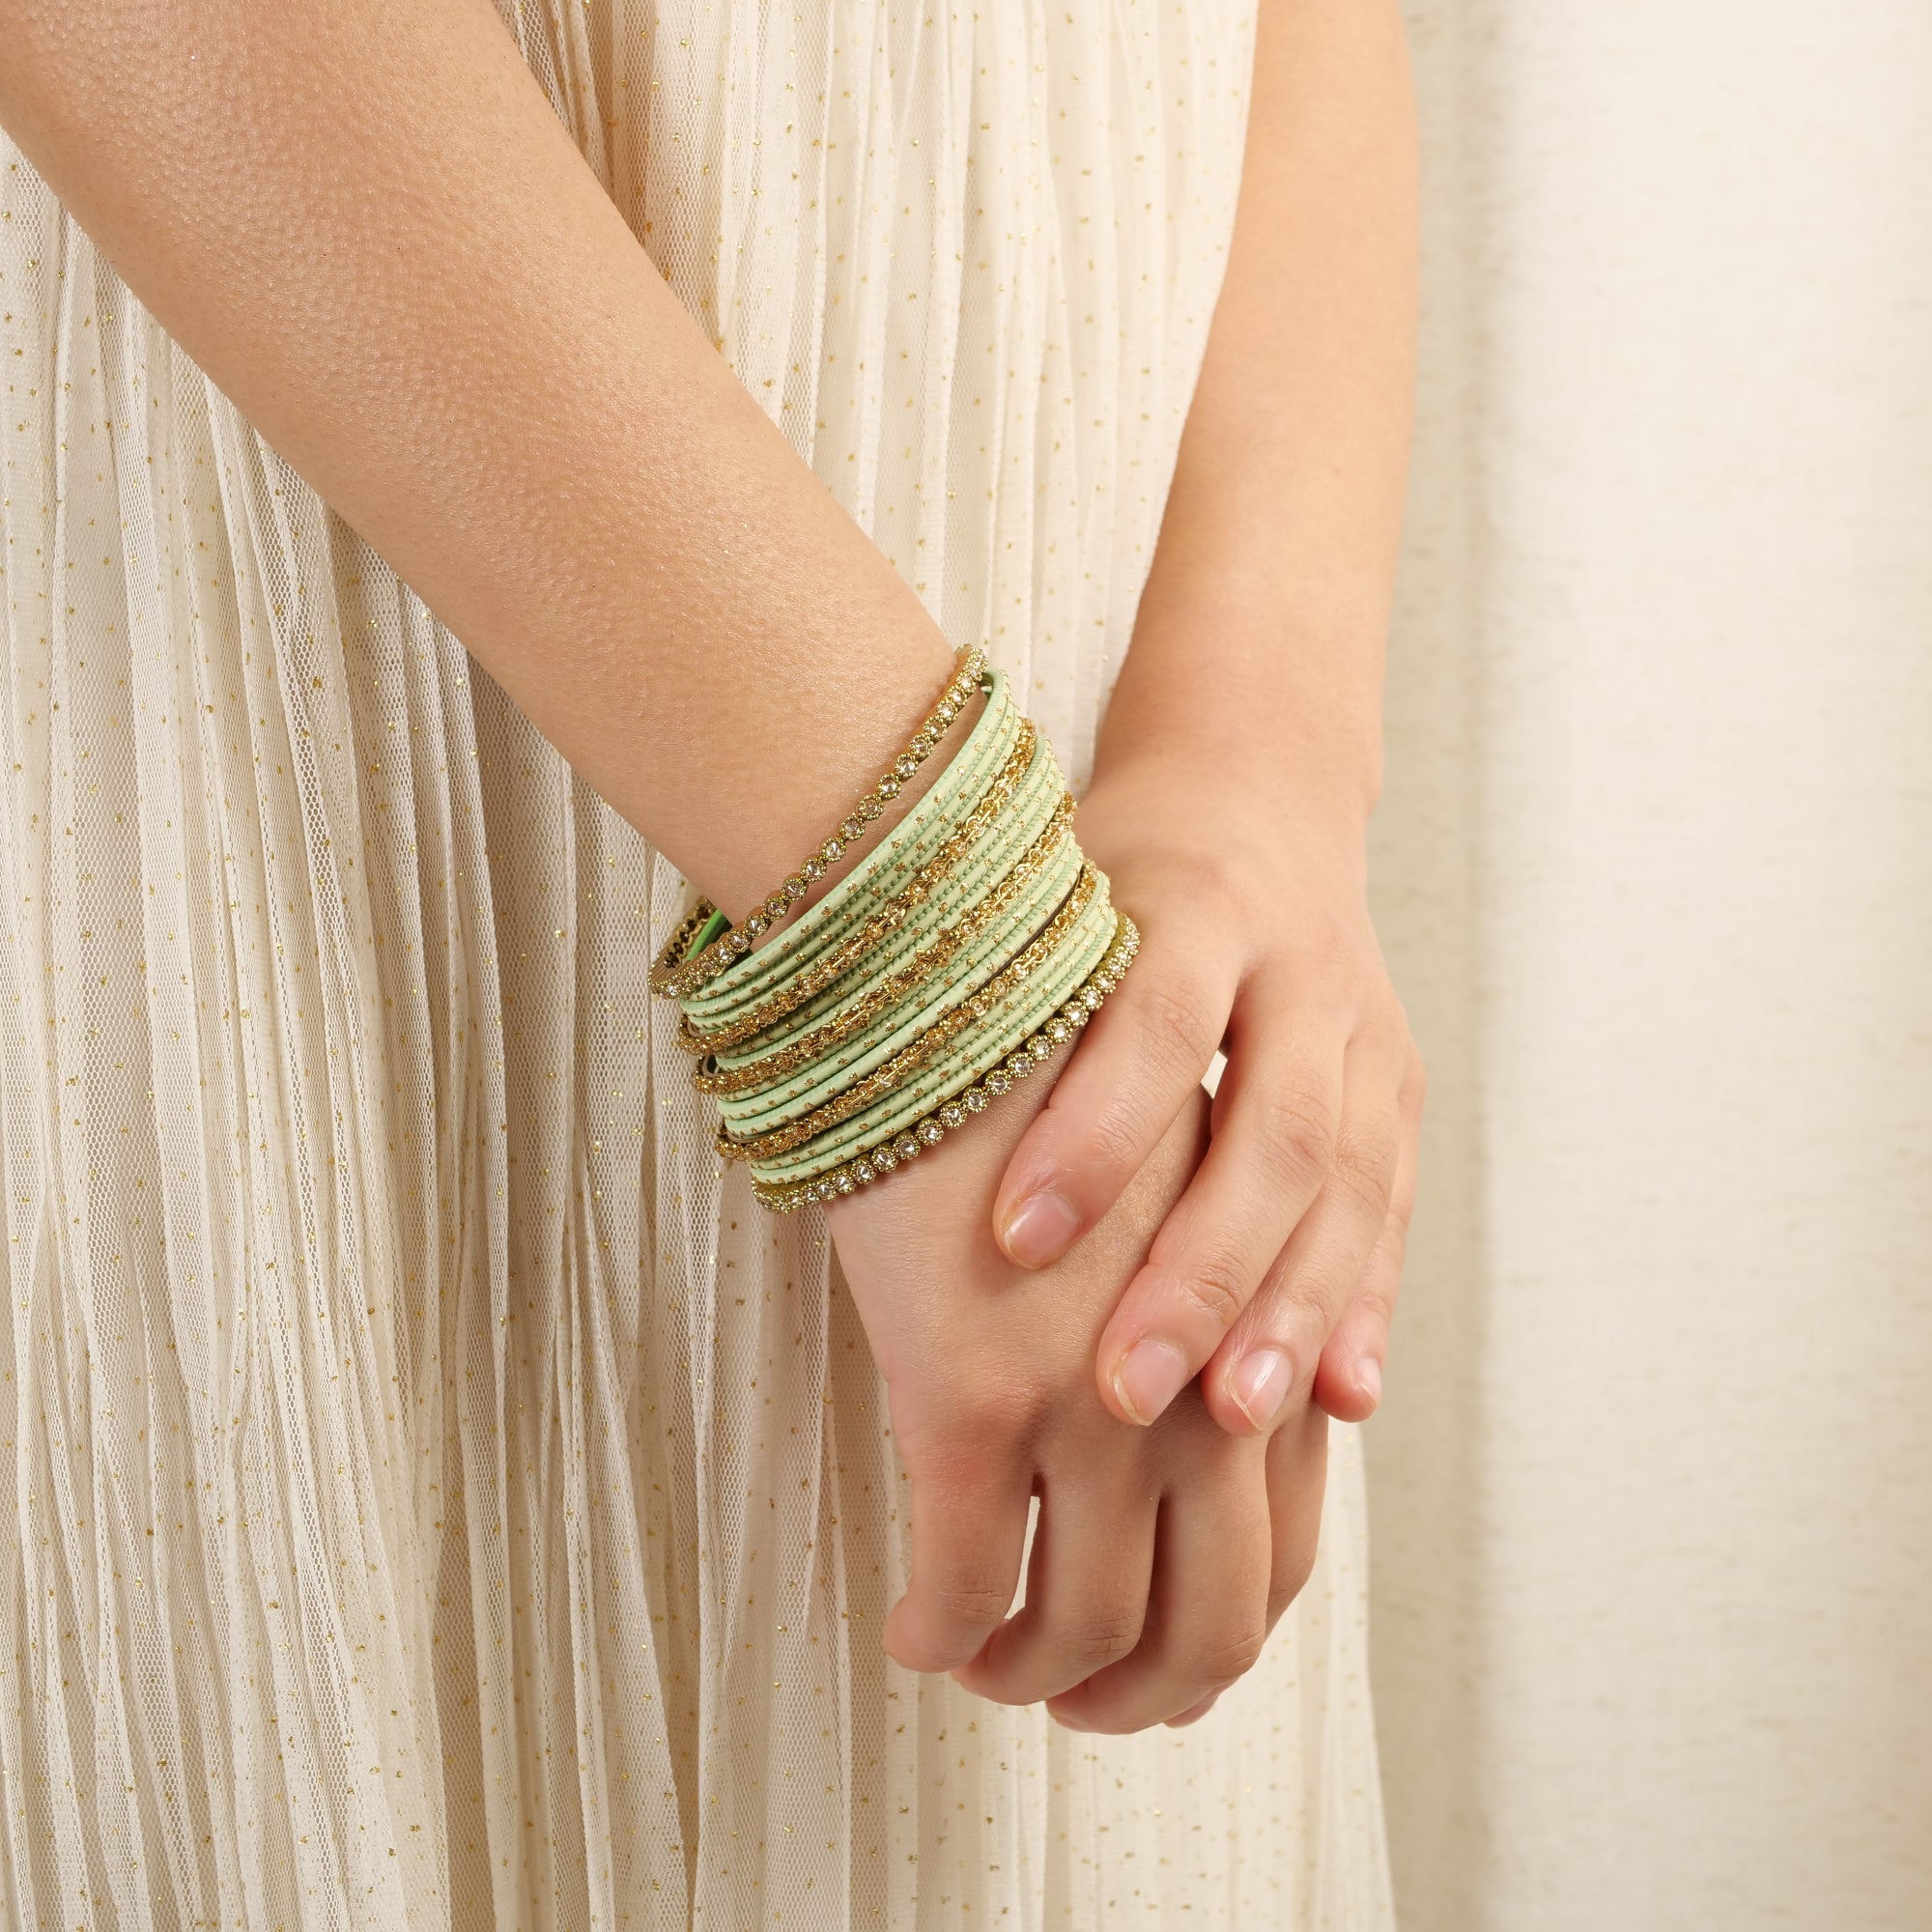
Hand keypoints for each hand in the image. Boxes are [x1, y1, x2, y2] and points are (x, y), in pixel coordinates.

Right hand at [826, 1056, 1326, 1731]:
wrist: (963, 991)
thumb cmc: (1054, 1091)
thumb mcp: (1179, 1204)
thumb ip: (1213, 1318)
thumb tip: (1255, 1424)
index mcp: (1258, 1345)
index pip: (1284, 1558)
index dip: (1217, 1639)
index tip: (1152, 1663)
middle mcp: (1205, 1392)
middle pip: (1211, 1623)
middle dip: (1143, 1694)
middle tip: (1076, 1706)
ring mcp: (1099, 1405)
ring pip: (1085, 1625)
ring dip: (1033, 1677)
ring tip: (982, 1665)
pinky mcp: (980, 1398)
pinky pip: (963, 1581)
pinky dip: (939, 1631)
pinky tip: (911, 1629)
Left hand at [988, 750, 1424, 1437]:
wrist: (1259, 794)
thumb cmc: (1115, 868)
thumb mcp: (1055, 897)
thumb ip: (1010, 994)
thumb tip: (866, 1101)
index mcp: (1201, 905)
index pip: (1151, 1025)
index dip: (1093, 1137)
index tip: (1012, 1244)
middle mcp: (1304, 967)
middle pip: (1277, 1129)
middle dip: (1204, 1269)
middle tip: (1124, 1392)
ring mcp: (1370, 1030)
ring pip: (1351, 1184)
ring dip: (1295, 1309)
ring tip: (1237, 1419)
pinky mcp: (1401, 1088)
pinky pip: (1394, 1210)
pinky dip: (1365, 1304)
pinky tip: (1341, 1399)